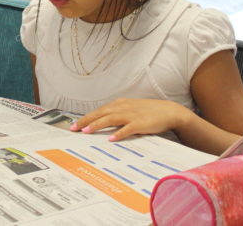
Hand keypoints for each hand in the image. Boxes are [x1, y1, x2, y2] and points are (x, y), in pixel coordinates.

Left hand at [70, 98, 192, 141]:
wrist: (169, 111)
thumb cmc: (148, 112)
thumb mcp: (129, 110)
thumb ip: (116, 115)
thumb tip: (102, 124)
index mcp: (118, 104)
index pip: (98, 111)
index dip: (85, 118)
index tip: (74, 125)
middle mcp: (122, 108)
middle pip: (100, 114)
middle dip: (85, 121)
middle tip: (73, 129)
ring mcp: (131, 115)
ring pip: (110, 119)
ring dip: (97, 125)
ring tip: (87, 131)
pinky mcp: (141, 123)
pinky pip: (128, 129)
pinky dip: (119, 133)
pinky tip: (111, 139)